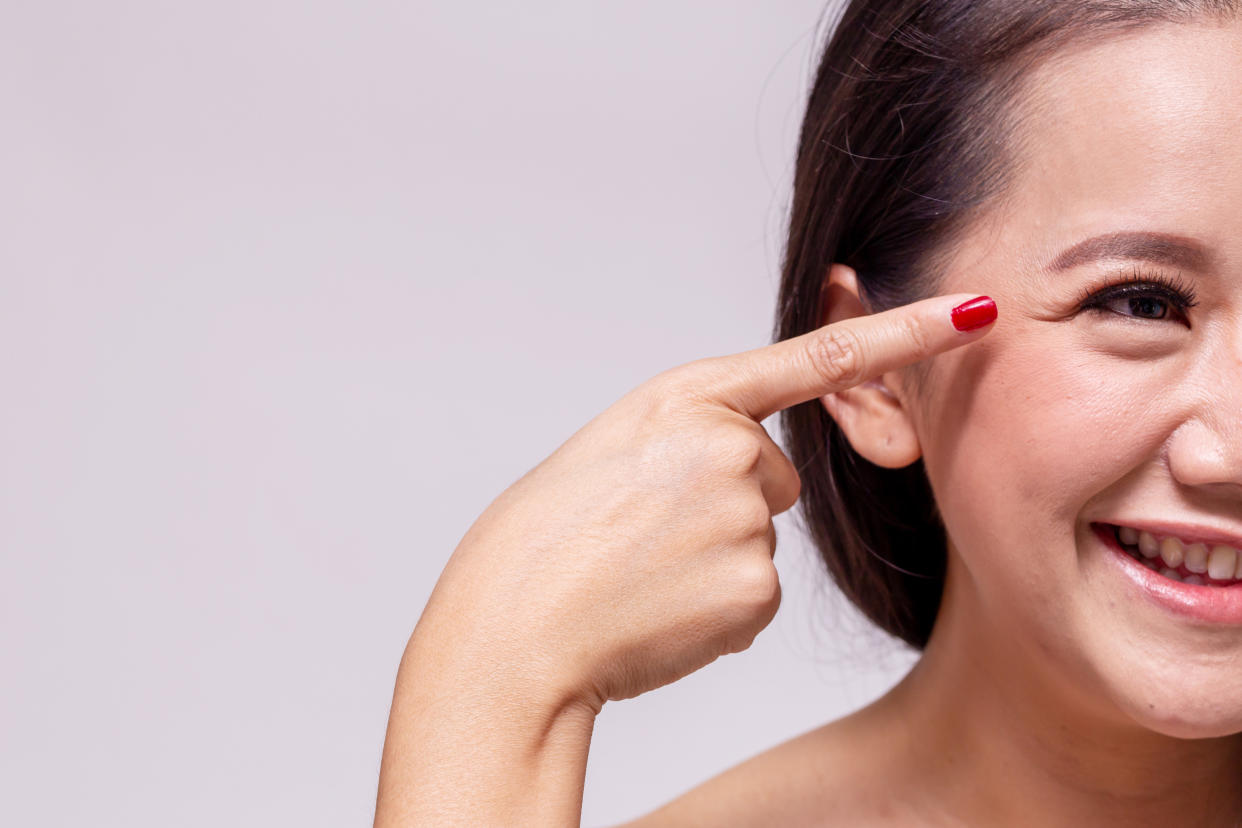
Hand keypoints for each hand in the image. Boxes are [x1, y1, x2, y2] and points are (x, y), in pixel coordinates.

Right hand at [415, 293, 996, 712]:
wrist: (515, 621)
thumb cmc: (554, 535)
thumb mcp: (618, 448)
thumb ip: (695, 435)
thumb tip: (763, 478)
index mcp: (687, 395)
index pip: (819, 356)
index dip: (906, 333)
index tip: (977, 312)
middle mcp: (727, 446)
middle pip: (774, 474)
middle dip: (726, 502)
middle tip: (648, 531)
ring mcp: (744, 516)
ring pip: (762, 537)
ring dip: (716, 558)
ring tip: (644, 571)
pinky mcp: (753, 587)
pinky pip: (755, 594)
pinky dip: (717, 608)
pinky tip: (661, 608)